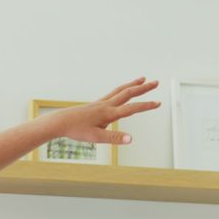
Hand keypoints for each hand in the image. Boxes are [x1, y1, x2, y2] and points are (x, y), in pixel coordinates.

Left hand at [45, 77, 160, 143]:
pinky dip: (121, 89)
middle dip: (143, 88)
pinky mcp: (95, 104)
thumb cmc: (76, 130)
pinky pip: (112, 93)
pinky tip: (123, 91)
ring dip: (133, 84)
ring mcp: (100, 103)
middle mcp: (106, 105)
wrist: (60, 122)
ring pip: (120, 90)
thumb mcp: (96, 137)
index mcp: (108, 113)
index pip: (131, 108)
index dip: (146, 106)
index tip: (159, 103)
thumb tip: (130, 139)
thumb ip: (114, 137)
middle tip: (156, 82)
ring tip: (142, 79)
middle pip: (128, 93)